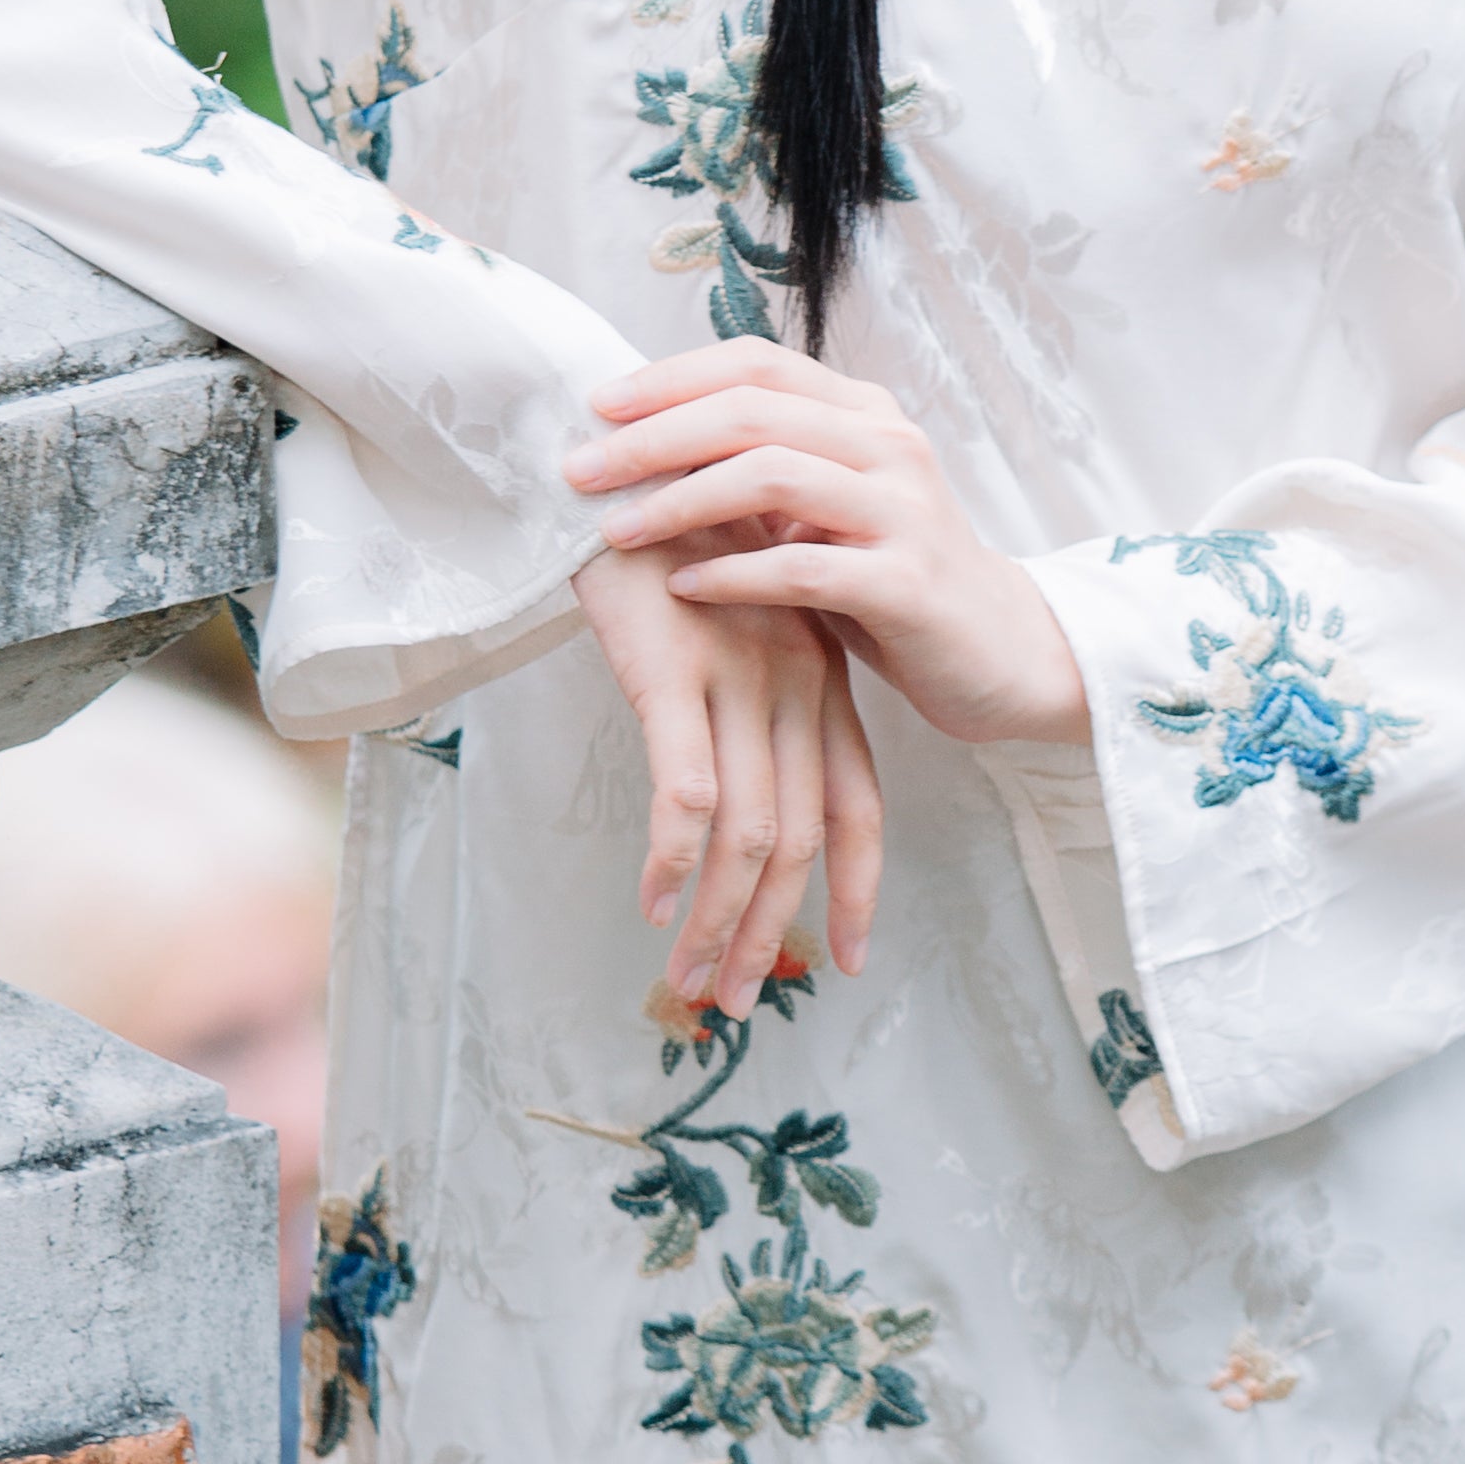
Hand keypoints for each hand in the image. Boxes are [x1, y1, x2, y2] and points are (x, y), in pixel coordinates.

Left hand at [567, 346, 1090, 754]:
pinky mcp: (907, 584)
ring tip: (616, 529)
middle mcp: (889, 446)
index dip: (670, 376)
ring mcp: (904, 510)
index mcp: (864, 414)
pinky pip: (804, 567)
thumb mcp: (831, 505)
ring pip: (771, 475)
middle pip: (750, 411)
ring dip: (679, 500)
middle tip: (581, 469)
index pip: (754, 362)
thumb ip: (765, 466)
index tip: (596, 405)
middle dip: (652, 437)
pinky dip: (733, 573)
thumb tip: (645, 440)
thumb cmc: (892, 577)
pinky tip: (685, 585)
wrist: (1000, 651)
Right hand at [570, 537, 885, 1012]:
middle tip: (744, 1002)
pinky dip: (675, 858)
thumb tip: (731, 791)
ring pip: (750, 832)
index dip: (859, 885)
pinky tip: (653, 903)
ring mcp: (739, 679)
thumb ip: (747, 696)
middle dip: (777, 931)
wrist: (605, 462)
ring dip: (723, 919)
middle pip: (804, 837)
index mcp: (816, 674)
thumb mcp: (727, 619)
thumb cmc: (656, 542)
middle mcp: (793, 685)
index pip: (857, 800)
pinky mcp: (675, 672)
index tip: (852, 957)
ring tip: (691, 982)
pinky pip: (687, 789)